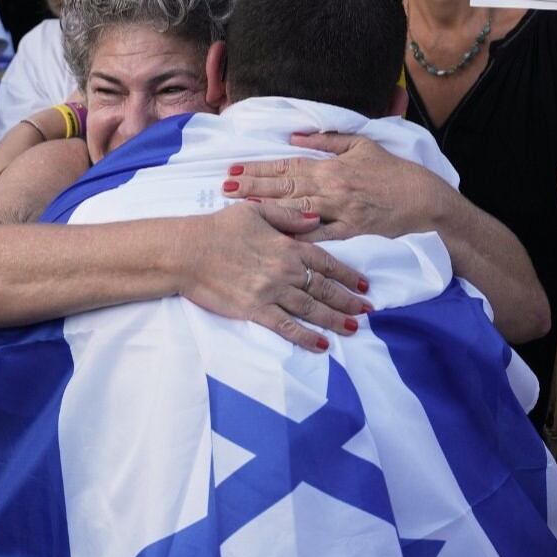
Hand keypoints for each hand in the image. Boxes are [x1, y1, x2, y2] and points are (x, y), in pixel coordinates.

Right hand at [180, 201, 371, 351]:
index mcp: (288, 245)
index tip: (363, 283)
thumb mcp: (256, 211)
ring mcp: (271, 292)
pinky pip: (286, 327)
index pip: (325, 262)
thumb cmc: (218, 228)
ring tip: (353, 327)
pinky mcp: (255, 310)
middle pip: (324, 288)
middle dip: (349, 300)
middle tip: (368, 309)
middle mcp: (285, 270)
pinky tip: (321, 345)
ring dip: (335, 319)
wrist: (188, 251)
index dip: (347, 274)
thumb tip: (316, 219)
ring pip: (311, 309)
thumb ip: (289, 216)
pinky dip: (305, 337)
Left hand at [220, 132, 438, 241]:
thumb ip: (326, 141)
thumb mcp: (362, 145)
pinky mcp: (350, 232)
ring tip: (240, 208)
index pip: (288, 164)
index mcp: (332, 165)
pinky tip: (275, 237)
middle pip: (285, 186)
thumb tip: (294, 137)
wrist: (424, 199)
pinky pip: (319, 235)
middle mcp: (332, 187)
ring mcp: (340, 211)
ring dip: (266, 208)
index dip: (259, 168)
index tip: (234, 170)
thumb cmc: (393, 171)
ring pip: (295, 209)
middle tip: (225, 189)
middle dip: (253, 187)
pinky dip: (297, 236)